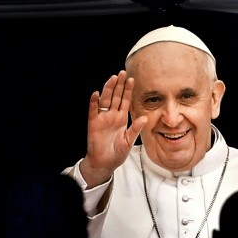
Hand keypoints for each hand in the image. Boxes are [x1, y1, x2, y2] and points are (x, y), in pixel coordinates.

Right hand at [80, 70, 146, 186]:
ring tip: (112, 79)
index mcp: (121, 118)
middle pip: (115, 96)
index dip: (127, 90)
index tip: (131, 79)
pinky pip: (93, 111)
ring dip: (108, 89)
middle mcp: (112, 116)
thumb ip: (135, 129)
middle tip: (122, 73)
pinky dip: (94, 102)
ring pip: (105, 100)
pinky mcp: (93, 124)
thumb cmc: (117, 153)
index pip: (125, 101)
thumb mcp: (129, 141)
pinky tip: (96, 94)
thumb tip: (145, 118)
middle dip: (118, 85)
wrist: (104, 164)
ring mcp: (102, 119)